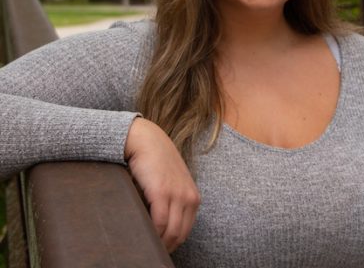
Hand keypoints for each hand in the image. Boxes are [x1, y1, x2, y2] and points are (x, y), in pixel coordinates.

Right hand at [124, 118, 200, 252]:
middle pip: (179, 235)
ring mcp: (176, 195)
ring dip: (158, 243)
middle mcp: (189, 197)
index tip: (160, 248)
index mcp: (193, 198)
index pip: (186, 231)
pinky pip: (159, 222)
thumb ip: (173, 202)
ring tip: (145, 245)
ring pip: (170, 232)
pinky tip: (142, 234)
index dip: (173, 243)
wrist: (146, 141)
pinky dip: (151, 233)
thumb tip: (162, 227)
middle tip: (150, 251)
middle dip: (165, 247)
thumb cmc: (156, 163)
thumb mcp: (172, 184)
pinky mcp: (161, 192)